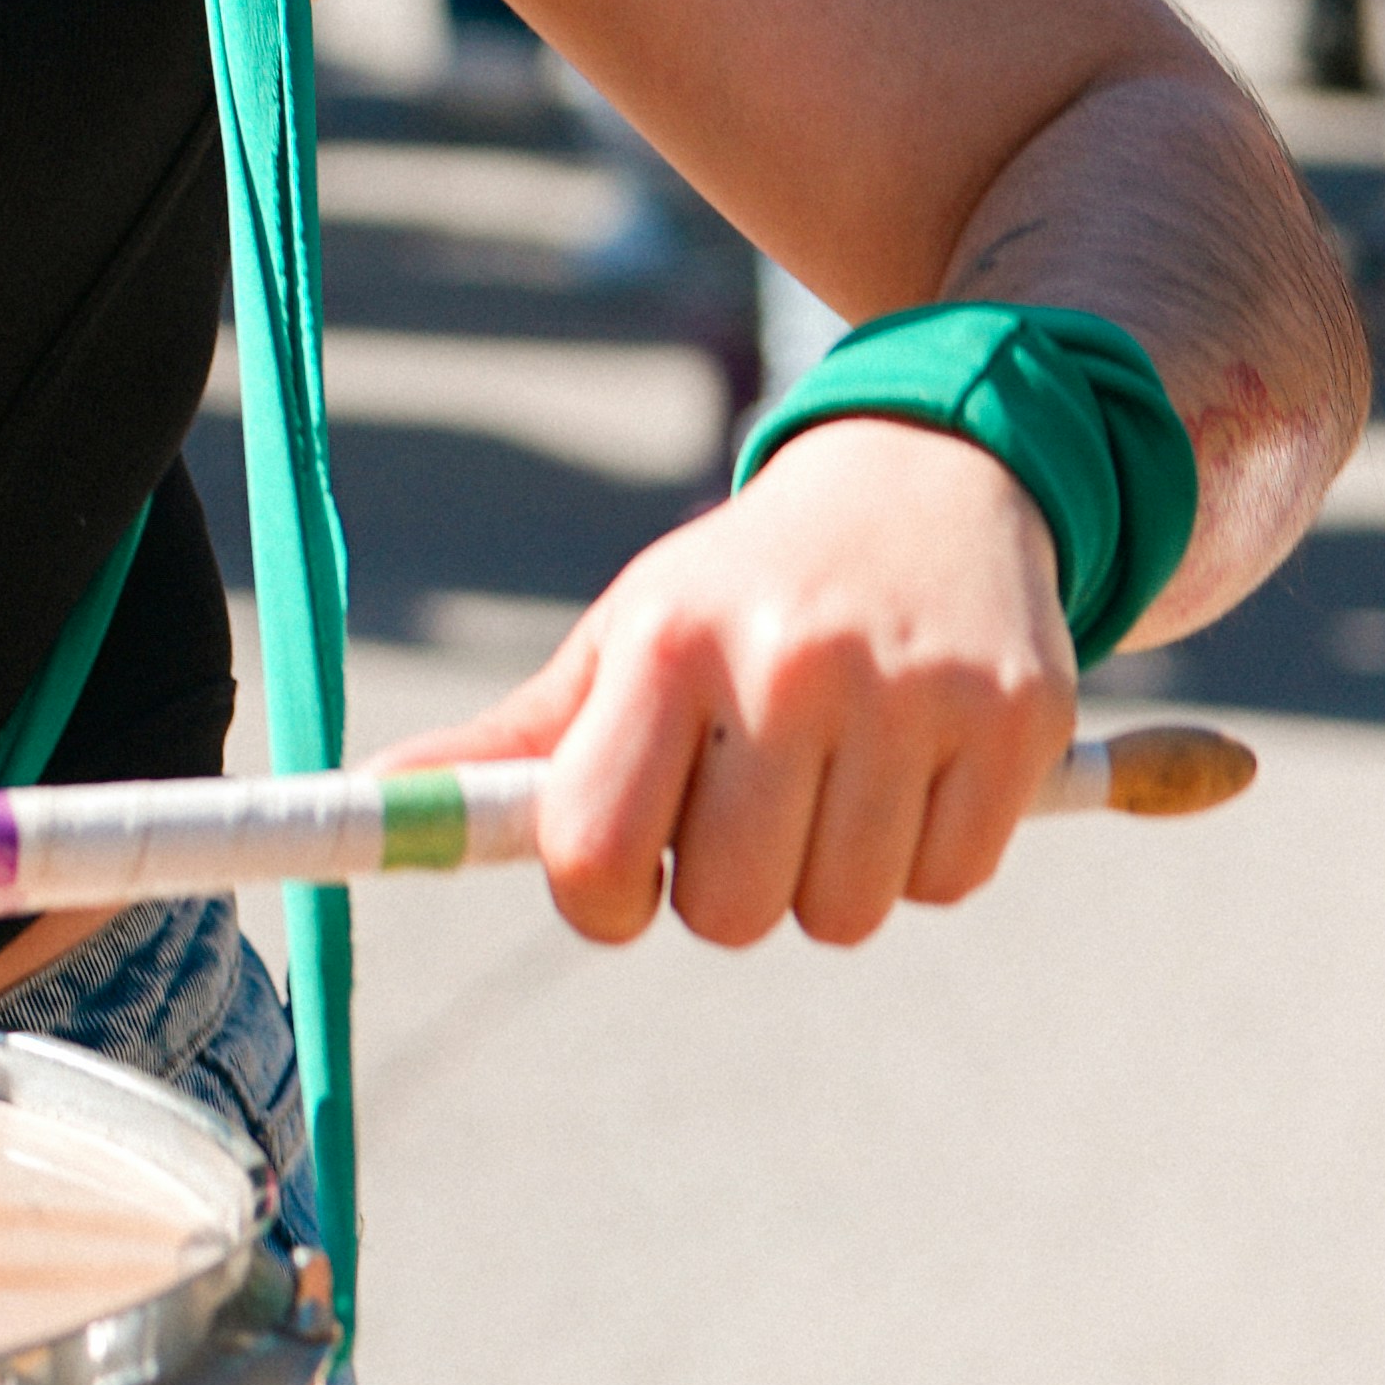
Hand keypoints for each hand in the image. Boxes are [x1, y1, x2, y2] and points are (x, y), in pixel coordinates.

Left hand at [394, 416, 1081, 947]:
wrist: (933, 469)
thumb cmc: (747, 586)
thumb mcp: (627, 637)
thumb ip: (509, 742)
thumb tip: (366, 800)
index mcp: (668, 640)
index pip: (593, 853)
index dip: (605, 895)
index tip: (633, 866)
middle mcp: (790, 660)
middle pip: (729, 912)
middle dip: (728, 890)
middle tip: (750, 806)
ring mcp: (912, 691)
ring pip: (844, 915)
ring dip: (831, 879)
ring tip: (836, 777)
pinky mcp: (1018, 717)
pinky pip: (950, 883)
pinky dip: (928, 858)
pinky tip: (917, 769)